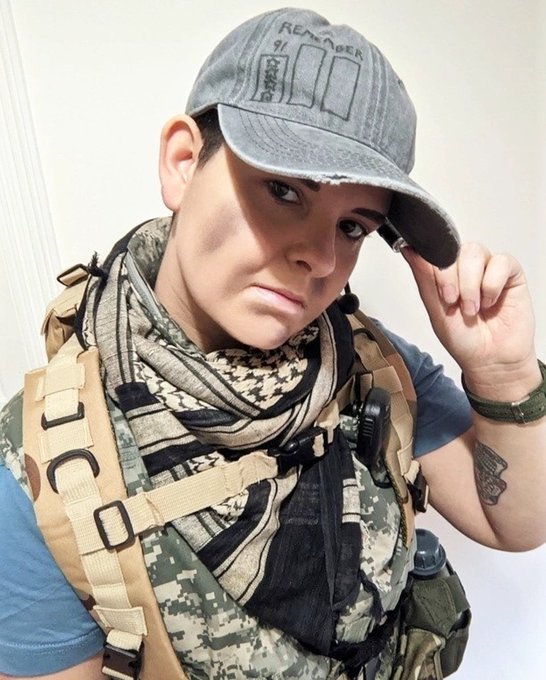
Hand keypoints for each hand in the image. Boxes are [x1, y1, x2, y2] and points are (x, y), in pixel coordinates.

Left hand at [403, 242, 537, 397]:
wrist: (491, 360)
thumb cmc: (464, 339)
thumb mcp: (436, 310)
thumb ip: (424, 278)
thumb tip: (408, 250)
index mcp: (445, 274)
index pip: (436, 251)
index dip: (436, 267)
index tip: (440, 294)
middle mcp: (465, 267)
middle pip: (455, 249)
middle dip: (452, 279)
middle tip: (454, 303)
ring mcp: (488, 268)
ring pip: (475, 252)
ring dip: (471, 285)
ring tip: (473, 308)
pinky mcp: (511, 273)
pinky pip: (501, 262)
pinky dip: (492, 285)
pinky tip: (491, 302)